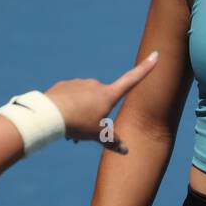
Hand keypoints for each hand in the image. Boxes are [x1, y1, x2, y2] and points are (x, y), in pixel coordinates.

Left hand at [43, 51, 158, 148]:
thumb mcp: (97, 135)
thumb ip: (112, 142)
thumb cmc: (78, 124)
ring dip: (82, 112)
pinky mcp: (65, 85)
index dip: (145, 68)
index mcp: (108, 94)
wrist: (49, 114)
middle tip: (86, 131)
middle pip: (102, 101)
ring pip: (85, 100)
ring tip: (71, 129)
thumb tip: (125, 151)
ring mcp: (79, 83)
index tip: (155, 55)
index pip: (132, 80)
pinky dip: (69, 108)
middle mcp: (95, 85)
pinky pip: (71, 98)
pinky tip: (62, 119)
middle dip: (96, 114)